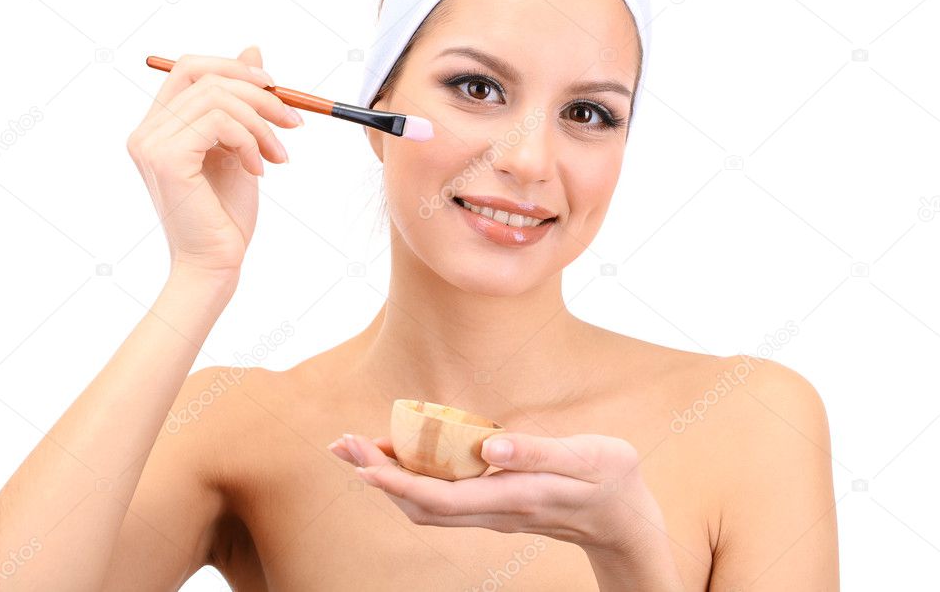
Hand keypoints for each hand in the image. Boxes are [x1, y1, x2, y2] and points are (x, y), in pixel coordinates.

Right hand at [125, 45, 302, 274]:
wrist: (214, 265)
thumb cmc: (225, 216)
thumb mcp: (240, 147)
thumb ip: (240, 104)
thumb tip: (253, 51)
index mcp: (158, 127)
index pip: (190, 68)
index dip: (235, 68)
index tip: (276, 89)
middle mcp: (146, 131)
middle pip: (203, 73)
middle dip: (257, 91)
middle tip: (291, 121)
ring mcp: (151, 143)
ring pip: (217, 98)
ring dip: (262, 123)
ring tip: (280, 155)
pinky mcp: (166, 158)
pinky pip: (219, 122)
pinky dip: (250, 140)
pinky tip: (259, 169)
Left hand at [327, 431, 660, 552]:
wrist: (626, 521)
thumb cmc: (610, 481)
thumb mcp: (586, 458)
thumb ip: (537, 452)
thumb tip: (487, 445)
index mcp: (511, 497)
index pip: (438, 497)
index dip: (395, 482)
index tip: (360, 463)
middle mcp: (492, 511)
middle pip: (419, 505)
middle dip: (375, 477)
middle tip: (340, 444)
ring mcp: (491, 511)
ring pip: (425, 504)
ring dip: (387, 478)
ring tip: (356, 447)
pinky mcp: (493, 503)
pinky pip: (441, 497)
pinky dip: (412, 477)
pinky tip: (401, 454)